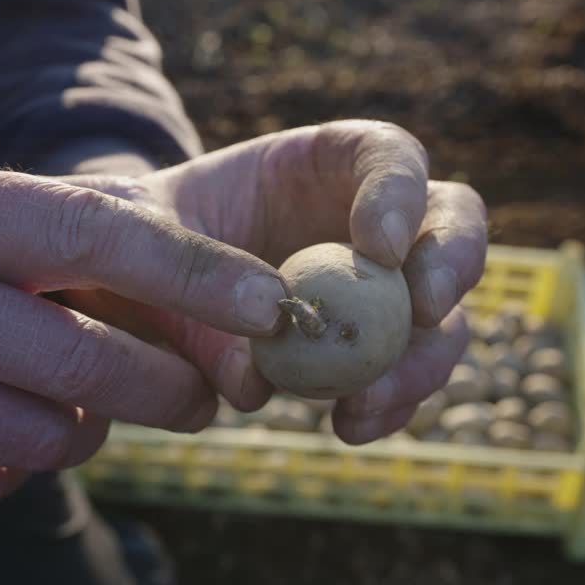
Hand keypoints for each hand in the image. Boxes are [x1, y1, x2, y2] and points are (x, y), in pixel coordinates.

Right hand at [0, 164, 289, 514]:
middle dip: (170, 387)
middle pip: (85, 365)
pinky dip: (19, 463)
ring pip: (48, 440)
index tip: (272, 305)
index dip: (194, 275)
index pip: (92, 236)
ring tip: (68, 396)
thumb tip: (243, 300)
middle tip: (201, 396)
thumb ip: (91, 240)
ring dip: (88, 427)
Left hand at [62, 120, 487, 442]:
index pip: (391, 157)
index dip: (400, 193)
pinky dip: (389, 406)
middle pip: (453, 228)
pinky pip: (403, 381)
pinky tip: (350, 426)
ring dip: (419, 361)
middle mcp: (370, 225)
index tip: (377, 244)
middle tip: (423, 310)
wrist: (130, 282)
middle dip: (450, 265)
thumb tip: (254, 373)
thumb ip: (188, 277)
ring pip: (441, 320)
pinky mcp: (364, 355)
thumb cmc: (138, 230)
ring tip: (364, 400)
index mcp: (327, 164)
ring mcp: (377, 294)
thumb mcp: (134, 228)